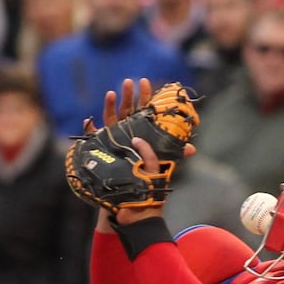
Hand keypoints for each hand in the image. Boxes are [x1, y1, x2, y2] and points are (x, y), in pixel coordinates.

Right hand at [82, 78, 196, 229]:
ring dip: (113, 105)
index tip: (148, 83)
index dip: (145, 98)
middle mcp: (126, 135)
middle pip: (128, 111)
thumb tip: (192, 149)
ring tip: (115, 91)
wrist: (130, 201)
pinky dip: (91, 126)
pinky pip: (95, 137)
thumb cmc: (146, 181)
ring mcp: (113, 141)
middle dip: (130, 96)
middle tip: (132, 81)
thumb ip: (174, 154)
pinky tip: (90, 119)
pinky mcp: (102, 151)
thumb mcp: (161, 165)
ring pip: (112, 119)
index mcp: (141, 135)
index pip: (143, 112)